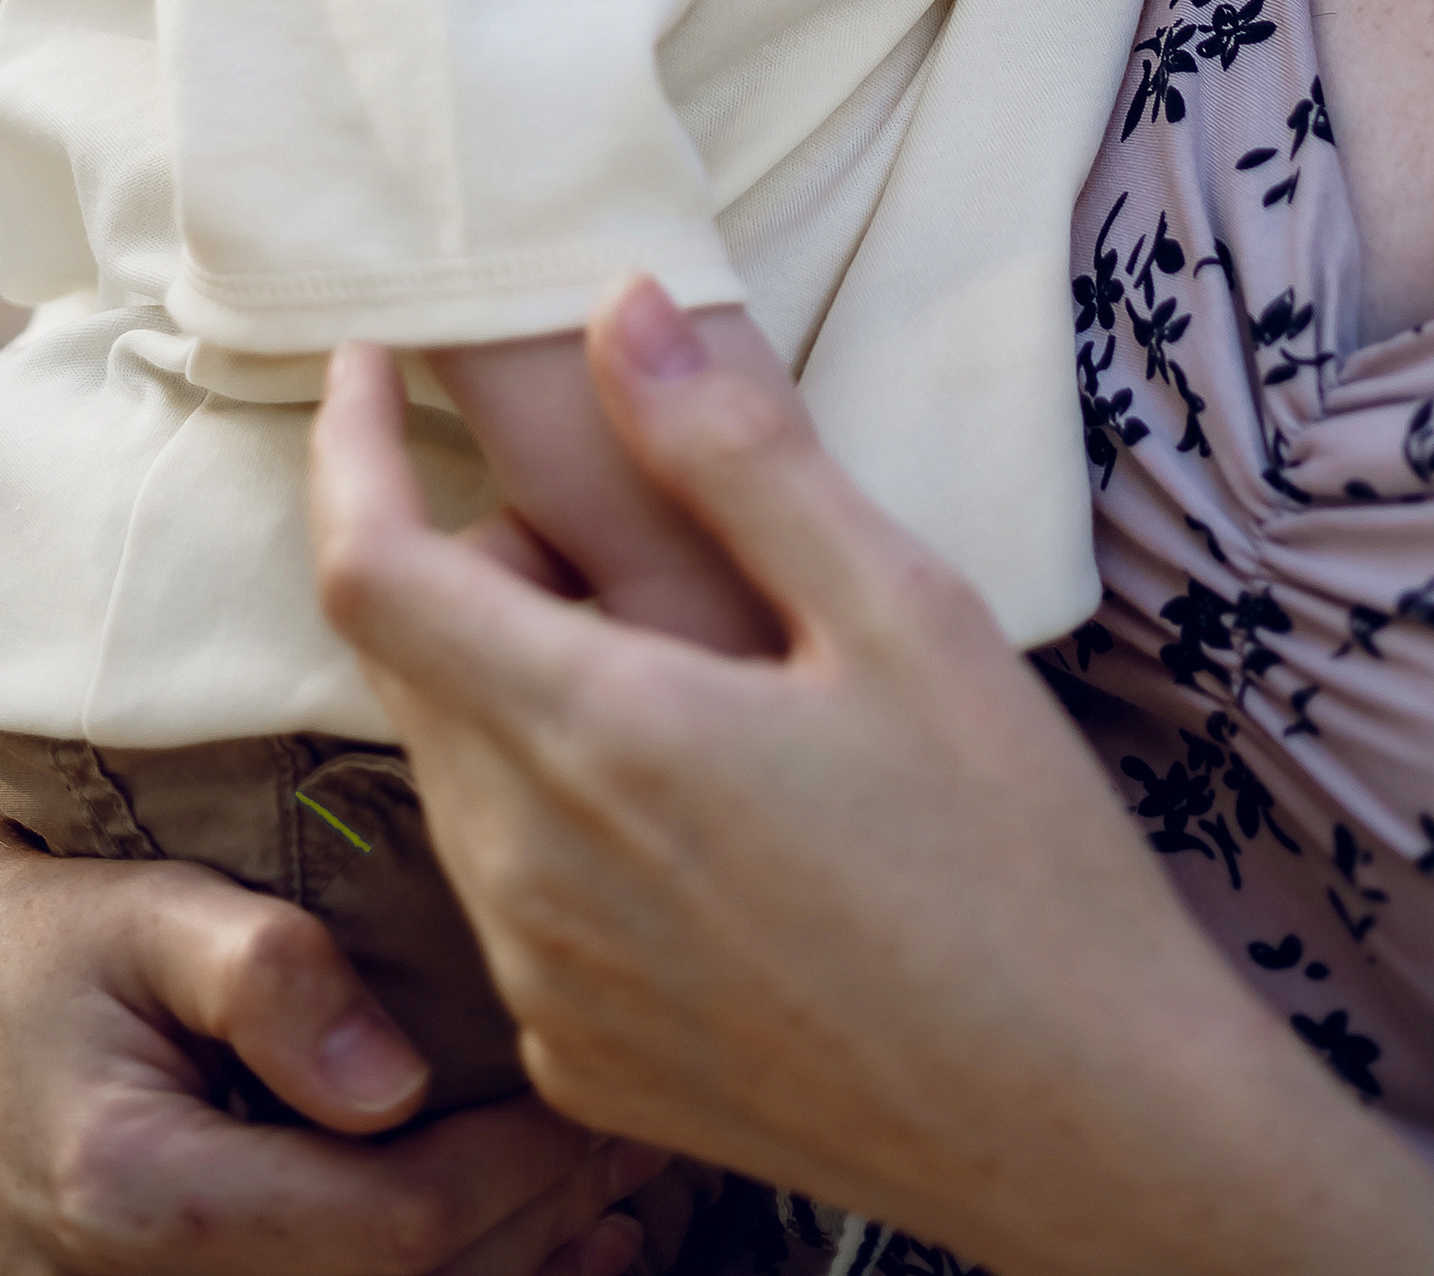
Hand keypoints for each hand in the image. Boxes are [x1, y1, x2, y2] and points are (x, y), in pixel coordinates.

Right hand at [0, 808, 686, 1275]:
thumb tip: (395, 1085)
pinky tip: (556, 1245)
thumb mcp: (143, 906)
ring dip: (521, 1272)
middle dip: (542, 1224)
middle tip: (637, 1128)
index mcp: (139, 1198)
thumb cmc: (53, 932)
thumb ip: (263, 975)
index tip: (592, 1092)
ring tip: (620, 1192)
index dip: (519, 1170)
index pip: (393, 1228)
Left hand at [315, 282, 1433, 1275]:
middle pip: (418, 663)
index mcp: (601, 741)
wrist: (1086, 1125)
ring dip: (521, 688)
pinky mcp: (581, 1067)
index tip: (370, 361)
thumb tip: (619, 308)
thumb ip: (740, 454)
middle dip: (485, 564)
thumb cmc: (1016, 854)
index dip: (346, 445)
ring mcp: (546, 990)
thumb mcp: (904, 610)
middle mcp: (532, 878)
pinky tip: (709, 814)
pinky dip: (559, 816)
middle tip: (644, 536)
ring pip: (461, 776)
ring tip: (704, 676)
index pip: (371, 569)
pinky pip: (510, 895)